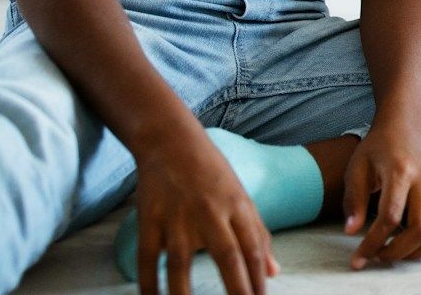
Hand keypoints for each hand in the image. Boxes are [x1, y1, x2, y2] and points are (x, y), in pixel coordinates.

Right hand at [132, 130, 277, 294]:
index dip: (257, 278)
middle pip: (227, 256)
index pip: (253, 248)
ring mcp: (177, 217)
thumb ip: (258, 235)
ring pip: (180, 264)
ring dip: (184, 294)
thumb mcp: (242, 197)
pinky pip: (147, 259)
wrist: (171, 141)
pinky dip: (148, 284)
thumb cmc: (212, 173)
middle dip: (236, 289)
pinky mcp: (149, 220)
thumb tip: (274, 272)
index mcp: (237, 206)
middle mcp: (210, 212)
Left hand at [341, 118, 420, 268]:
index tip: (358, 259)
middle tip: (379, 256)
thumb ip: (353, 200)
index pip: (390, 216)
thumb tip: (351, 233)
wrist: (405, 127)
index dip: (373, 243)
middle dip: (398, 252)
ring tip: (400, 253)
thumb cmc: (378, 148)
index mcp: (401, 172)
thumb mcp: (357, 168)